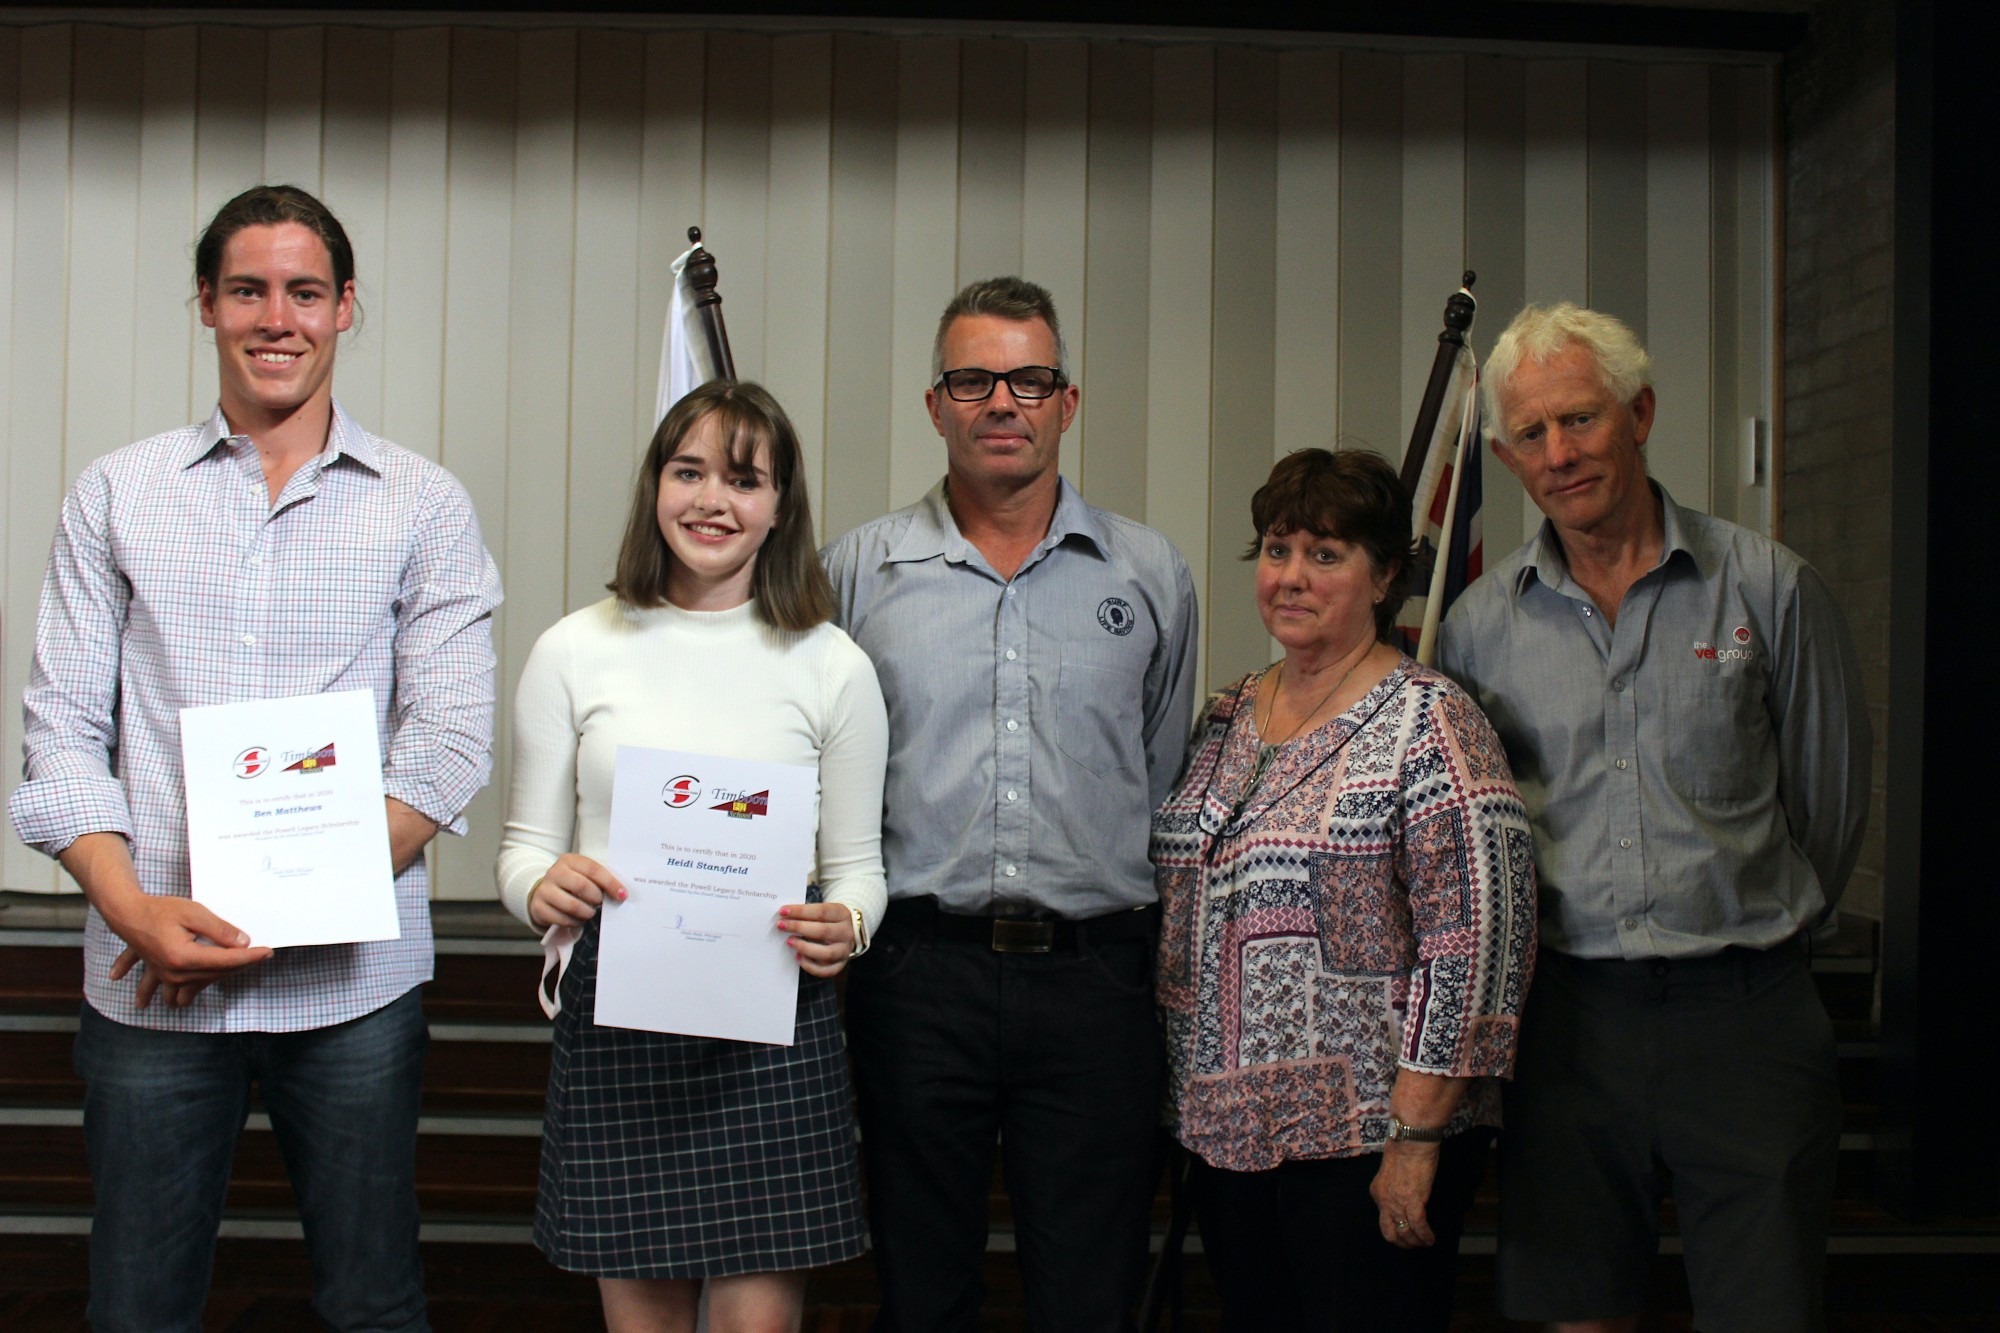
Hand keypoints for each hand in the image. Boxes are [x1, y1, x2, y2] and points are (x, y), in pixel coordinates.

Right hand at [104, 895, 272, 1010]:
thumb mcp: (194, 913)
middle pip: (216, 973)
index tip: (267, 952)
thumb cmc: (159, 910)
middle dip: (240, 965)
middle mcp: (175, 973)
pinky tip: (175, 1001)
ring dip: (216, 980)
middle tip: (260, 954)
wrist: (127, 913)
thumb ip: (219, 930)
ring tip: (235, 973)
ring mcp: (166, 977)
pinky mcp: (160, 975)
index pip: (226, 961)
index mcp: (184, 957)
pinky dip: (177, 995)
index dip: (250, 957)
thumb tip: (243, 943)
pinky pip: (172, 991)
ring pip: (198, 985)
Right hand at [527, 854, 625, 928]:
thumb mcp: (583, 874)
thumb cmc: (571, 883)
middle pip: (582, 887)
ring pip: (572, 906)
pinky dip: (575, 922)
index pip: (593, 869)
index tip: (622, 895)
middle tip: (601, 904)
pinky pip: (562, 919)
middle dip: (597, 899)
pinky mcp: (538, 907)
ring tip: (590, 912)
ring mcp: (544, 890)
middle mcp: (555, 872)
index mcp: (569, 860)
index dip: (610, 883)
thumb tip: (622, 892)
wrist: (544, 892)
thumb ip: (599, 879)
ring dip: (587, 913)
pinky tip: (578, 919)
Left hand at [775, 902, 855, 977]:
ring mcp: (845, 950)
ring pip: (827, 953)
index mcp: (842, 914)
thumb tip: (785, 916)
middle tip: (781, 926)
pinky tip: (798, 957)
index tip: (783, 911)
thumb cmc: (828, 920)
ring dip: (805, 948)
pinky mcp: (840, 964)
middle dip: (799, 927)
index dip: (801, 911)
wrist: (848, 932)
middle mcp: (846, 932)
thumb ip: (807, 913)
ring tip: (790, 941)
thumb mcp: (823, 911)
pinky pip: (826, 970)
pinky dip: (810, 966)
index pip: (821, 912)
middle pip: (823, 931)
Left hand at [1369, 1139, 1441, 1247]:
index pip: (1383, 1217)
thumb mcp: (1392, 1170)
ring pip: (1404, 1233)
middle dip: (1401, 1242)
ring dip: (1416, 1241)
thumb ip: (1395, 1184)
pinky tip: (1431, 1238)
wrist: (1410, 1141)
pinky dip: (1425, 1236)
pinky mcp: (1413, 1201)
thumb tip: (1404, 1191)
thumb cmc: (1404, 1149)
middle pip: (1388, 1232)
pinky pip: (1418, 1226)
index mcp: (1377, 1192)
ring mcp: (1397, 1203)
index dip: (1395, 1226)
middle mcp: (1384, 1201)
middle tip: (1412, 1244)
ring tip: (1425, 1242)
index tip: (1405, 1228)